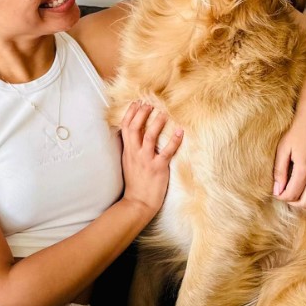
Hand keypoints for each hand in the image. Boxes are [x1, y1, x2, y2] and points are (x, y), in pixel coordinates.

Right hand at [120, 101, 182, 217]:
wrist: (137, 204)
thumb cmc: (135, 183)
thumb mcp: (128, 162)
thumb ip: (131, 148)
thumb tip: (135, 134)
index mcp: (128, 151)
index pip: (125, 127)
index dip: (131, 113)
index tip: (137, 102)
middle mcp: (135, 153)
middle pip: (134, 128)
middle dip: (141, 114)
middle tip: (149, 103)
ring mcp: (146, 160)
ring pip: (149, 136)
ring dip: (156, 123)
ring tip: (163, 113)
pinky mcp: (158, 168)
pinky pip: (166, 152)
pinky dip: (174, 141)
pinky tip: (180, 131)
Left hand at [273, 95, 305, 208]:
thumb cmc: (297, 130)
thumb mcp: (283, 148)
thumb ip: (279, 171)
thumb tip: (277, 190)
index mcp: (304, 168)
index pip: (292, 194)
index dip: (281, 197)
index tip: (276, 192)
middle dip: (293, 202)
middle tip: (285, 194)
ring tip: (297, 193)